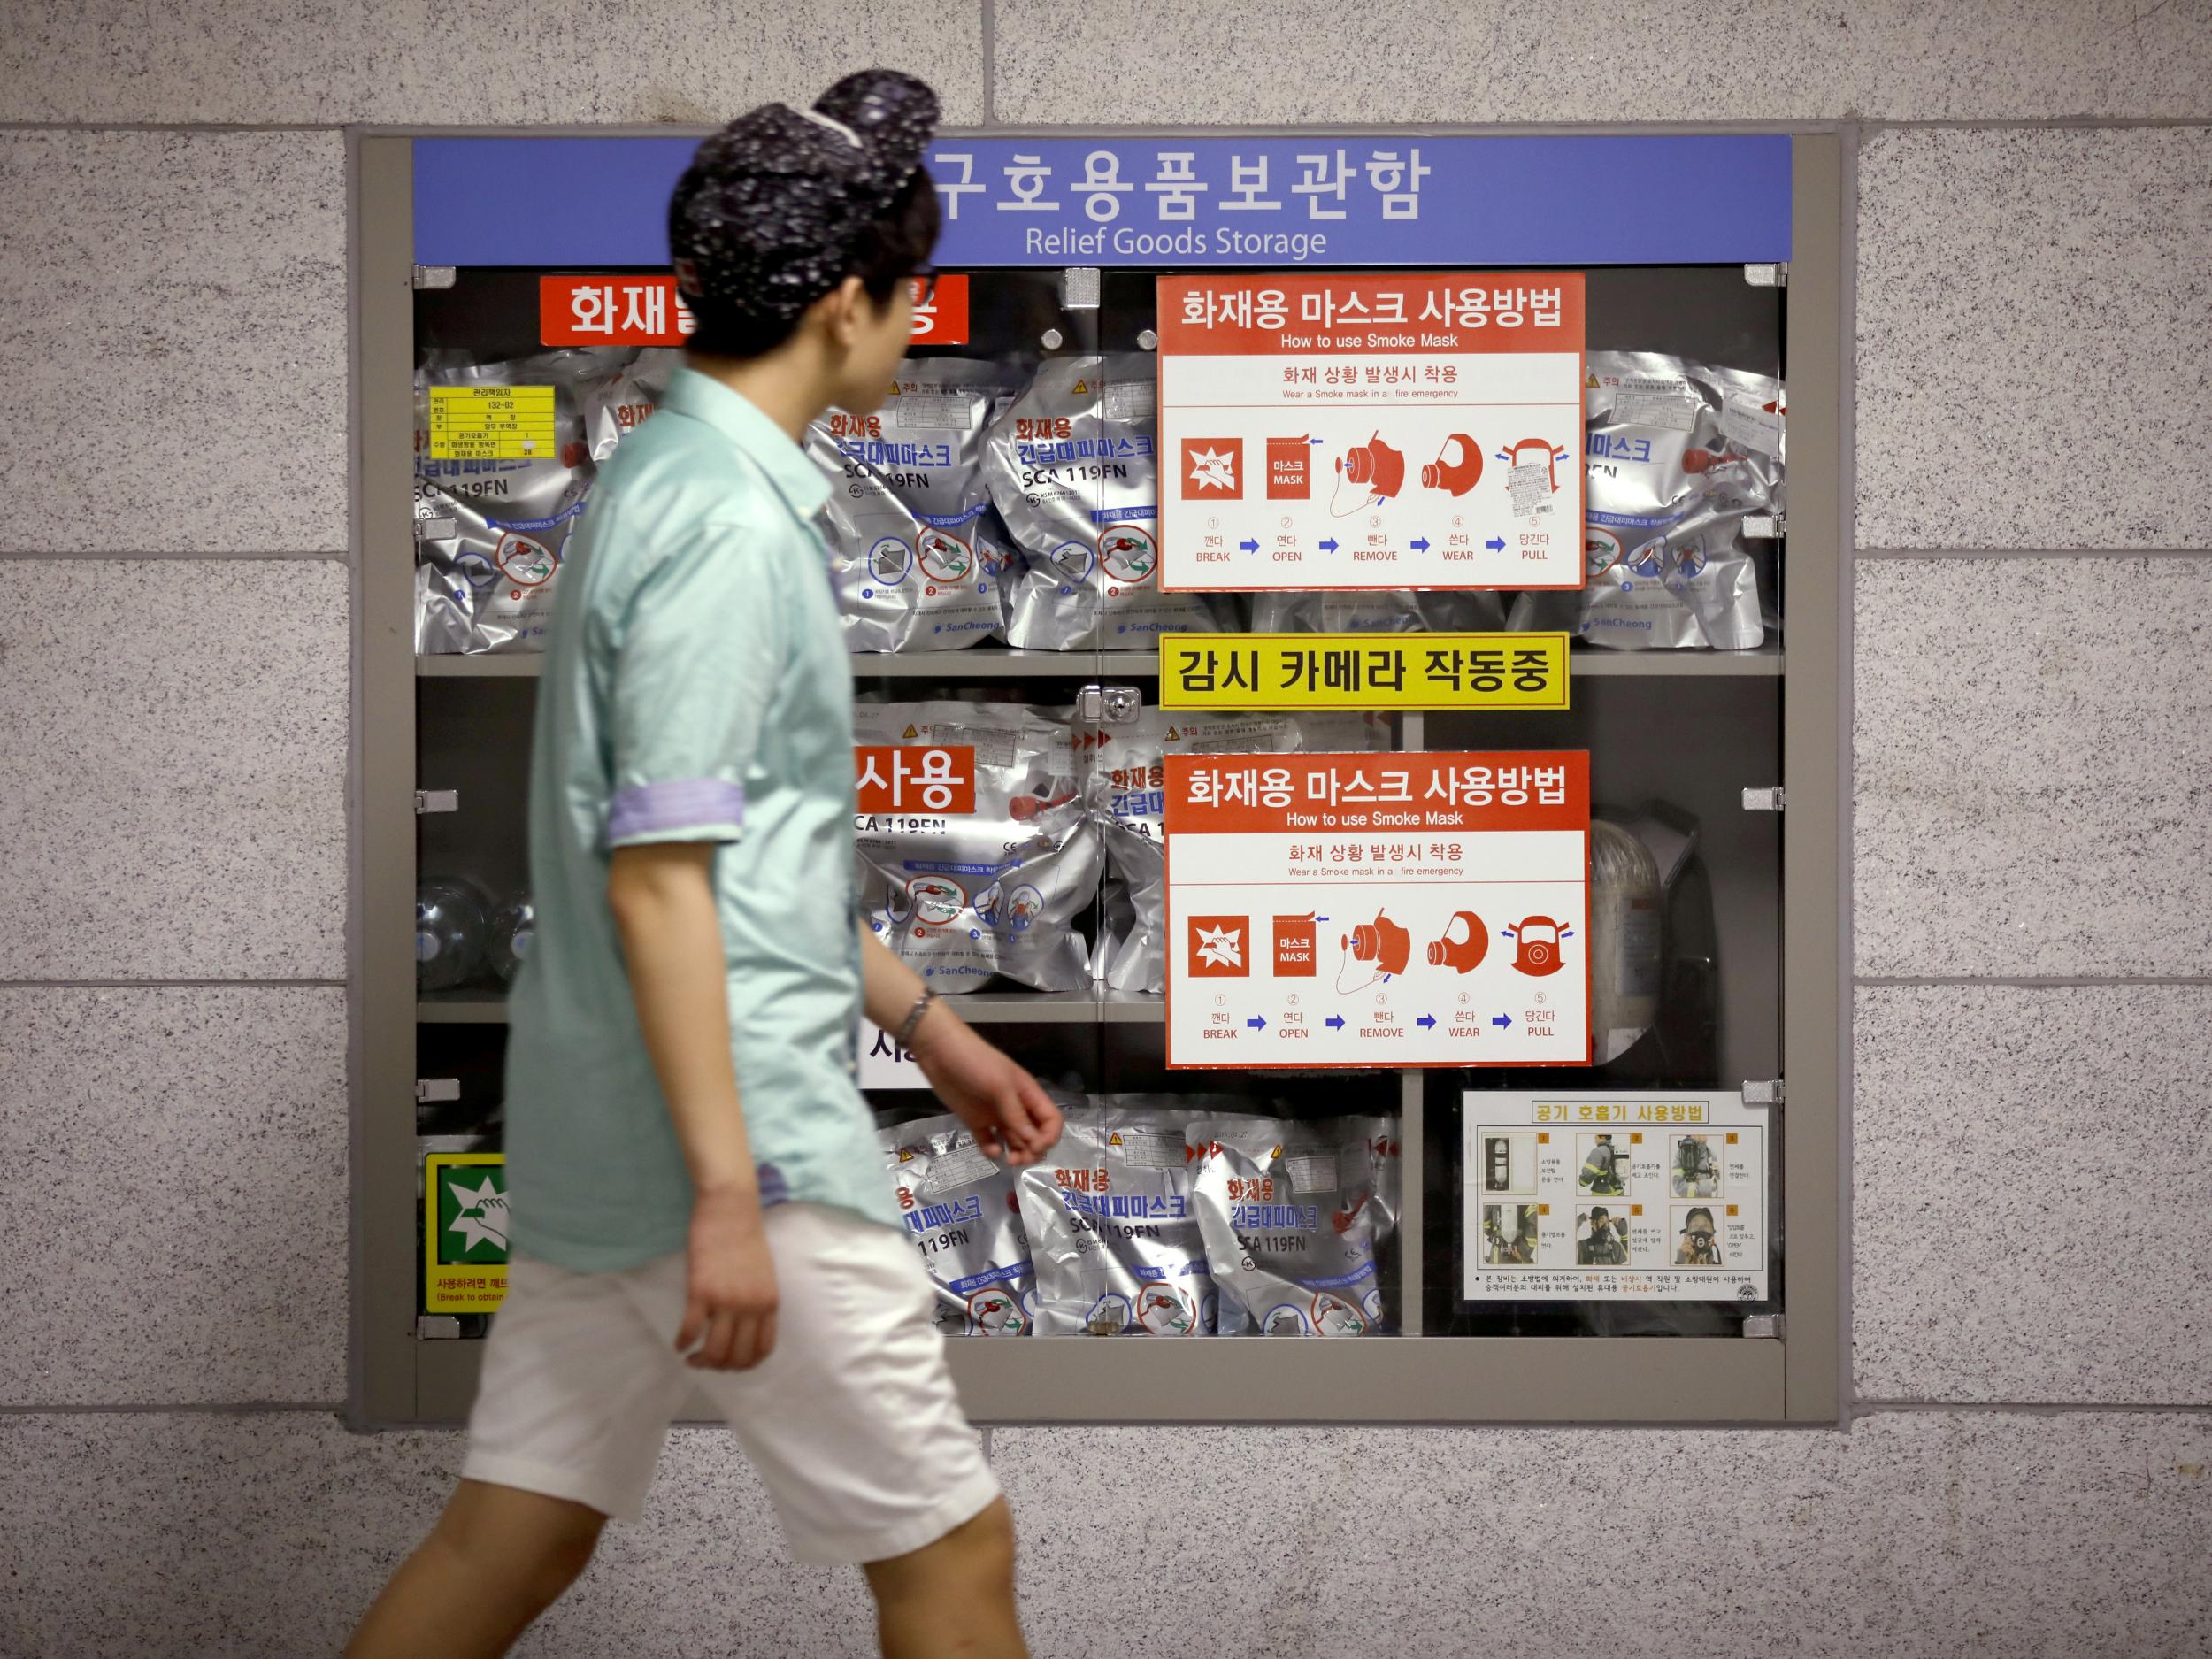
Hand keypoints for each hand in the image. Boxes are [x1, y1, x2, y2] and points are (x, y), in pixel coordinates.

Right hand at [675, 1185, 778, 1369]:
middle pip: (738, 1357)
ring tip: (692, 1358)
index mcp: (769, 1302)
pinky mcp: (701, 1291)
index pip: (762, 1350)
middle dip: (720, 1367)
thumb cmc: (745, 1236)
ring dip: (701, 1361)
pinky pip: (690, 1330)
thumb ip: (758, 1300)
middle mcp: (751, 1306)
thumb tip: (744, 1325)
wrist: (731, 1207)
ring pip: (715, 1351)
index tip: (730, 1364)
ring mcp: (726, 1300)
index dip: (745, 1364)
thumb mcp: (764, 1273)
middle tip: (706, 1362)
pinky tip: (678, 1344)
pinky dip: (682, 1343)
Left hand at [909, 1006, 1062, 1166]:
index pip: (1051, 1120)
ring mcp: (996, 1116)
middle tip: (1018, 1159)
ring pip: (1015, 1142)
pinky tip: (990, 1150)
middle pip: (1035, 1135)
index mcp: (1028, 1095)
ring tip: (1007, 1160)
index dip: (1049, 1136)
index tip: (1036, 1147)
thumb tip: (1034, 1142)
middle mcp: (1016, 1108)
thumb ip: (1017, 1114)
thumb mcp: (1000, 1086)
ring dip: (1016, 1153)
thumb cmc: (976, 1063)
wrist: (940, 1053)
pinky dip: (992, 1150)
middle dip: (1032, 1150)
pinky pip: (990, 1142)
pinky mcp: (976, 1122)